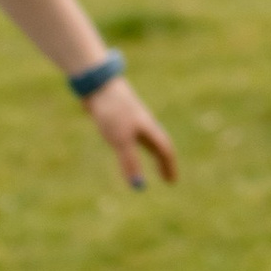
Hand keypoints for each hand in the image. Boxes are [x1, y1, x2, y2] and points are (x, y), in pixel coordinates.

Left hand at [84, 78, 179, 193]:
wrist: (98, 85)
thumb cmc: (113, 111)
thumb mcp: (121, 141)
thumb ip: (130, 162)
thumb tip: (138, 185)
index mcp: (148, 129)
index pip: (165, 150)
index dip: (169, 166)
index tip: (172, 182)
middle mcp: (143, 124)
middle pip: (158, 145)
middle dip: (163, 162)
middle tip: (167, 178)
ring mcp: (131, 120)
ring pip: (146, 139)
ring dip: (153, 153)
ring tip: (154, 164)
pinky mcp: (117, 117)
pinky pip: (132, 136)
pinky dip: (136, 146)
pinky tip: (127, 147)